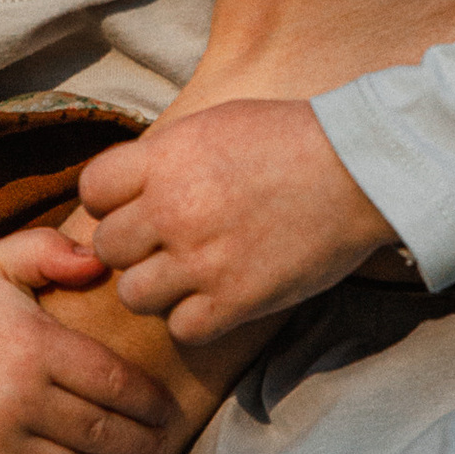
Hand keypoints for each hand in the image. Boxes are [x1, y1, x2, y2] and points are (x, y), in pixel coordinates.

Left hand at [78, 100, 393, 339]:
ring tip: (191, 274)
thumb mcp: (216, 125)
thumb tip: (128, 186)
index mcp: (165, 158)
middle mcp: (173, 209)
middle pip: (108, 247)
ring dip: (158, 287)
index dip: (111, 200)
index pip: (92, 190)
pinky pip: (181, 328)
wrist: (361, 171)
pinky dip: (196, 319)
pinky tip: (218, 298)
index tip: (136, 205)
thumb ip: (166, 156)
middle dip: (132, 246)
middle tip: (167, 243)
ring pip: (134, 294)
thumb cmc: (293, 140)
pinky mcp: (235, 300)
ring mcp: (202, 259)